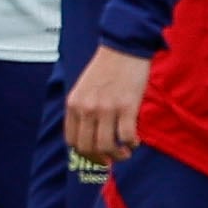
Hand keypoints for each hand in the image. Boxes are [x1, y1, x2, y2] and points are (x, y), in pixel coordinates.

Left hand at [64, 44, 151, 163]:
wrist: (123, 49)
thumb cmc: (105, 69)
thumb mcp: (83, 89)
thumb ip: (82, 109)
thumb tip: (89, 135)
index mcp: (73, 104)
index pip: (72, 140)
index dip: (85, 152)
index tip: (96, 154)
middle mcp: (86, 109)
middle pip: (88, 147)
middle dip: (101, 158)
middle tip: (112, 157)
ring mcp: (106, 108)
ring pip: (107, 146)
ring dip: (118, 155)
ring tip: (125, 152)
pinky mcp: (126, 107)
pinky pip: (127, 136)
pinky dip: (132, 143)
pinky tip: (135, 141)